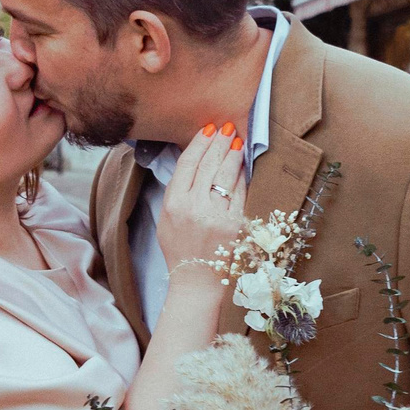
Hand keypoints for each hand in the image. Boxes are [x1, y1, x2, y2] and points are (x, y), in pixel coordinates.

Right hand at [155, 124, 248, 272]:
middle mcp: (194, 207)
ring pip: (226, 175)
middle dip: (219, 142)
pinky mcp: (235, 224)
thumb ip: (177, 191)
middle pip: (208, 165)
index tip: (208, 130)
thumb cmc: (180, 249)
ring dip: (233, 154)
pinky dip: (242, 177)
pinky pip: (240, 193)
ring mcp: (216, 216)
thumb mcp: (166, 219)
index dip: (199, 143)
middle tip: (227, 128)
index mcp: (173, 204)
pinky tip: (243, 166)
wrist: (196, 281)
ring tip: (237, 141)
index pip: (188, 164)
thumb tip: (193, 163)